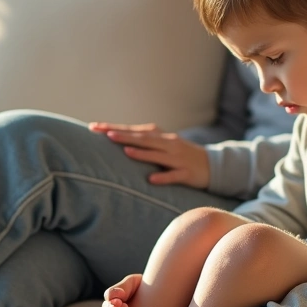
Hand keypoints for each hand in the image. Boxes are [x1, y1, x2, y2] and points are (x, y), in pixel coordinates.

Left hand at [89, 122, 210, 188]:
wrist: (213, 165)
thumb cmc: (181, 155)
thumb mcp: (163, 144)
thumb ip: (143, 141)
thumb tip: (116, 137)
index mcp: (160, 136)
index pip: (133, 130)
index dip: (114, 128)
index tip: (94, 127)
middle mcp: (168, 144)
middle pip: (143, 139)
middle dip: (124, 135)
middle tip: (104, 134)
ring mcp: (178, 158)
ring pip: (158, 155)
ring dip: (142, 153)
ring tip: (125, 150)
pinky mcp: (187, 173)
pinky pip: (174, 176)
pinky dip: (163, 177)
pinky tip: (151, 180)